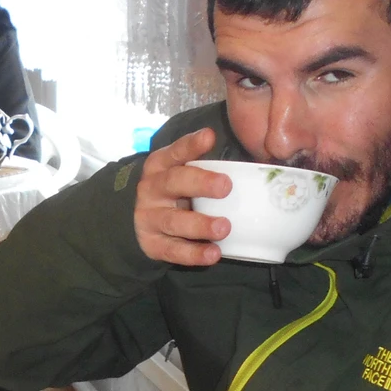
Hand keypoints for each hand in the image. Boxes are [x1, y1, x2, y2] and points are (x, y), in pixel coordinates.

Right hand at [132, 128, 230, 266]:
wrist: (137, 222)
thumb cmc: (174, 193)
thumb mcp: (181, 174)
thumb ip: (205, 167)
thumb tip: (253, 161)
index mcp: (160, 166)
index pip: (175, 152)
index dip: (191, 145)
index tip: (209, 137)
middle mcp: (151, 189)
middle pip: (173, 182)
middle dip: (200, 183)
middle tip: (226, 186)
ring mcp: (149, 217)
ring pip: (173, 220)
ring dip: (200, 224)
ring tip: (224, 227)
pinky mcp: (151, 244)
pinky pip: (173, 250)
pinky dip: (194, 254)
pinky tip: (213, 254)